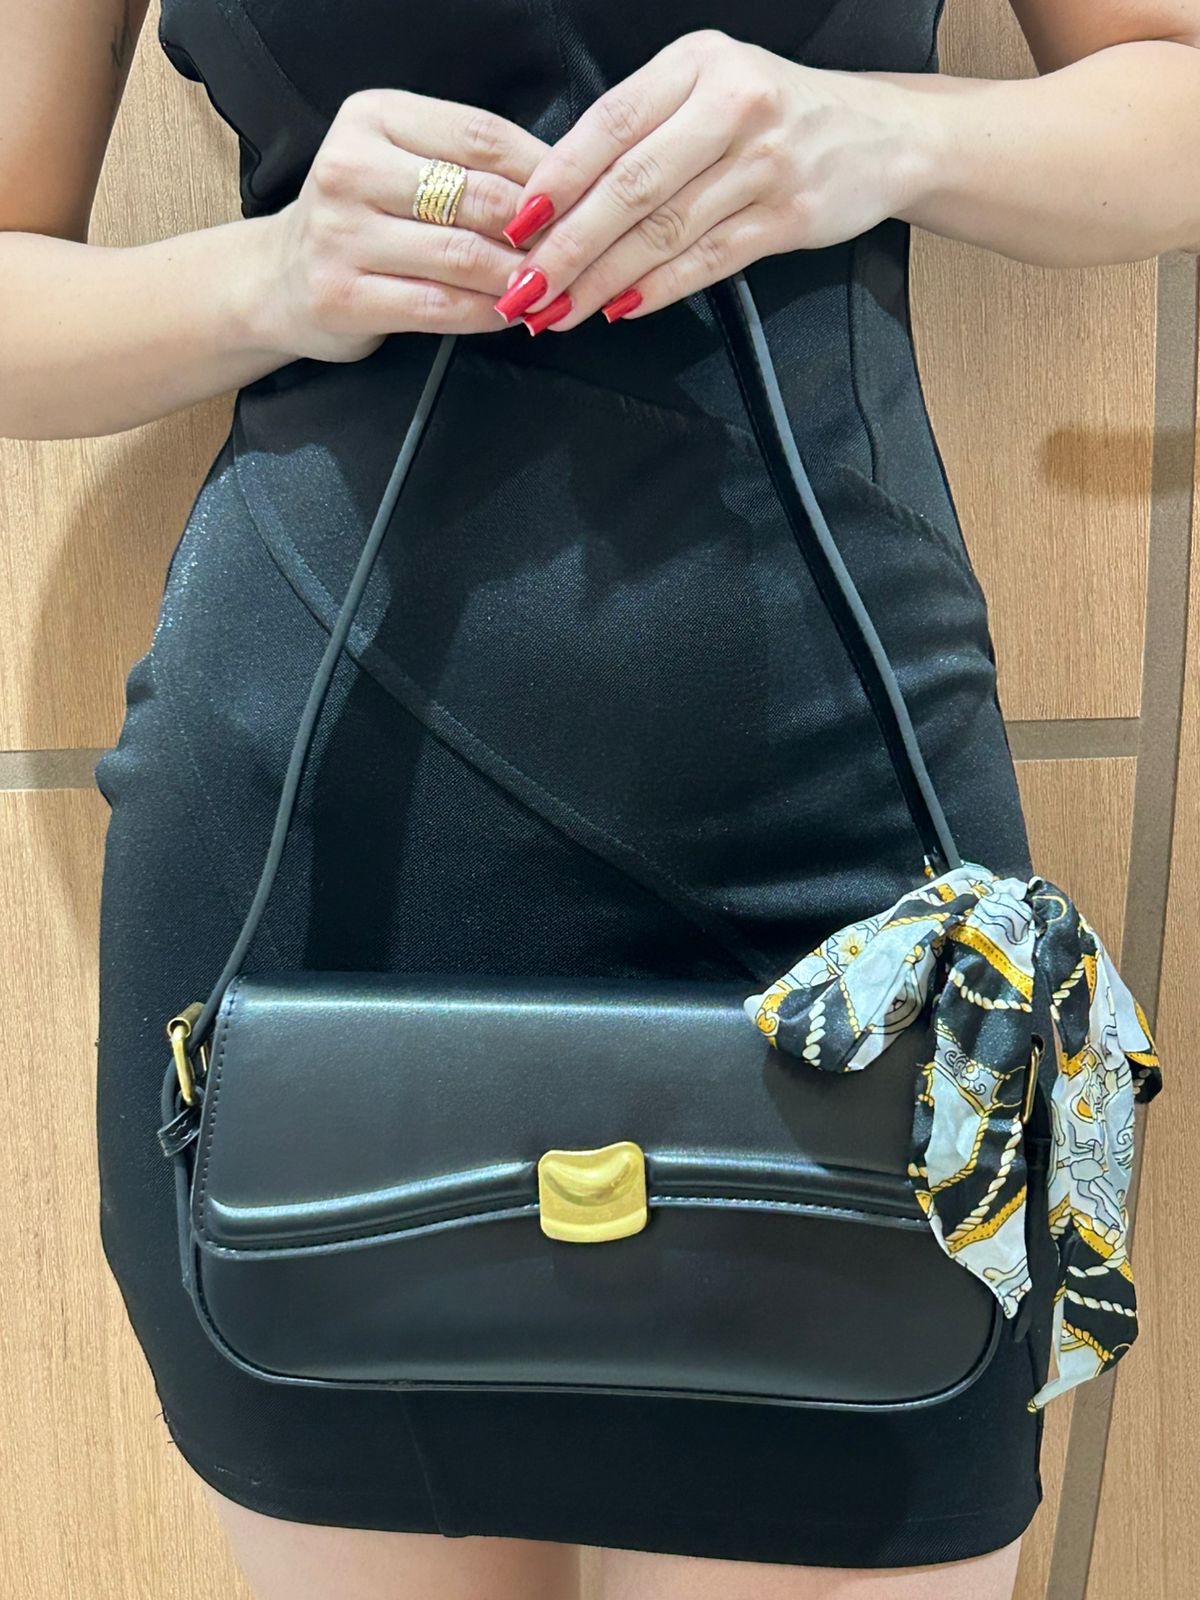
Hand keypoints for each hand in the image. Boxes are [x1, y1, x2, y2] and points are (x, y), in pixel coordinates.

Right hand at [253, 88, 551, 361]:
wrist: (281, 278)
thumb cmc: (363, 219)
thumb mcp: (404, 165)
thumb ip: (468, 167)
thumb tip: (560, 188)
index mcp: (373, 118)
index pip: (480, 135)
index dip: (543, 171)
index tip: (581, 199)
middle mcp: (350, 169)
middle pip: (477, 196)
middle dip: (537, 230)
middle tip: (574, 251)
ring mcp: (342, 235)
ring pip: (463, 255)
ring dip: (519, 277)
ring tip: (550, 286)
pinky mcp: (344, 296)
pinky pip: (440, 306)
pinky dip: (488, 313)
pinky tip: (510, 313)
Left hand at [492, 28, 927, 331]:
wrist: (880, 136)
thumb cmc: (775, 115)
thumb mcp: (708, 88)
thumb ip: (644, 128)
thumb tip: (559, 195)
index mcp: (697, 63)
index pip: (609, 125)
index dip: (557, 180)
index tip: (517, 224)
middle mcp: (733, 105)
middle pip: (630, 187)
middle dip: (568, 247)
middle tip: (526, 287)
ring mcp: (764, 163)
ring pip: (664, 232)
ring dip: (602, 281)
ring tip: (559, 310)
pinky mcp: (788, 217)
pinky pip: (707, 261)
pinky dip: (658, 290)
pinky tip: (620, 309)